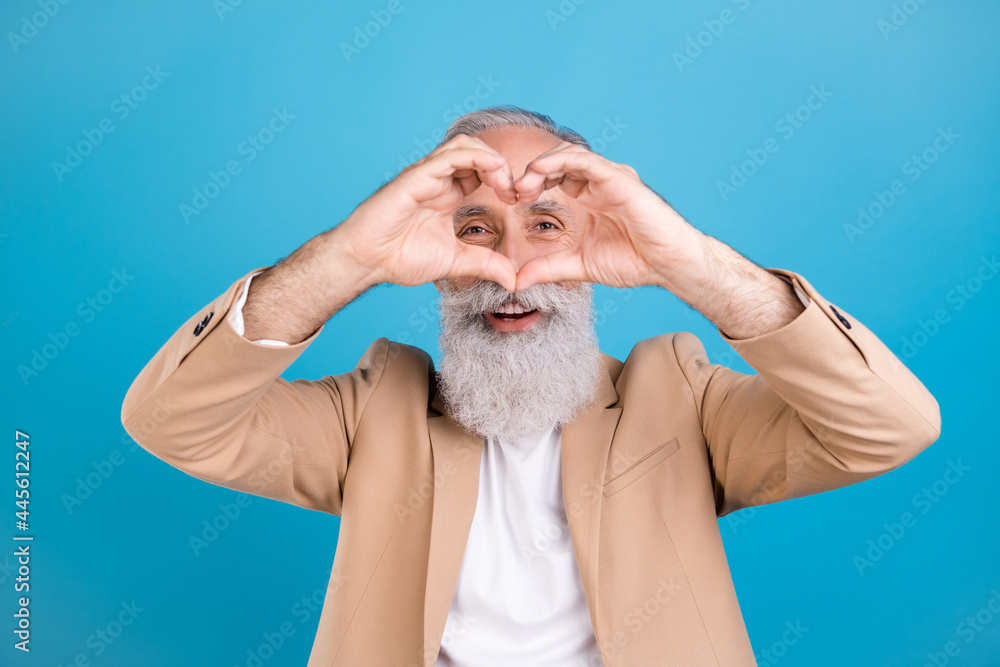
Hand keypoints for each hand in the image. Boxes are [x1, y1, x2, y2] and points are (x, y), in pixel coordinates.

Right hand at [336, 134, 519, 291]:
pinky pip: (450, 155)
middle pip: (477, 151)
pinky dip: (477, 157)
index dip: (505, 180)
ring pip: (466, 146)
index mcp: (448, 195)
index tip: (517, 201)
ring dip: (492, 159)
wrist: (367, 260)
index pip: (482, 171)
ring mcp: (427, 175)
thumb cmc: (400, 257)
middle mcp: (439, 180)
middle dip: (503, 167)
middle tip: (516, 192)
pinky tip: (493, 172)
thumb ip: (485, 265)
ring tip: (506, 183)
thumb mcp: (455, 262)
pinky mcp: (416, 176)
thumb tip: (513, 280)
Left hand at [511, 142, 706, 291]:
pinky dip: (560, 162)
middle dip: (531, 172)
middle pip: (557, 160)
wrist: (668, 265)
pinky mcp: (620, 179)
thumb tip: (516, 281)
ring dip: (541, 165)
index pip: (554, 176)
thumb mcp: (579, 265)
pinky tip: (540, 172)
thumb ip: (548, 268)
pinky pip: (586, 161)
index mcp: (590, 196)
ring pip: (569, 154)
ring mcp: (610, 177)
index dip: (530, 183)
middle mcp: (599, 182)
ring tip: (523, 185)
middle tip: (512, 191)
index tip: (511, 199)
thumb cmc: (634, 261)